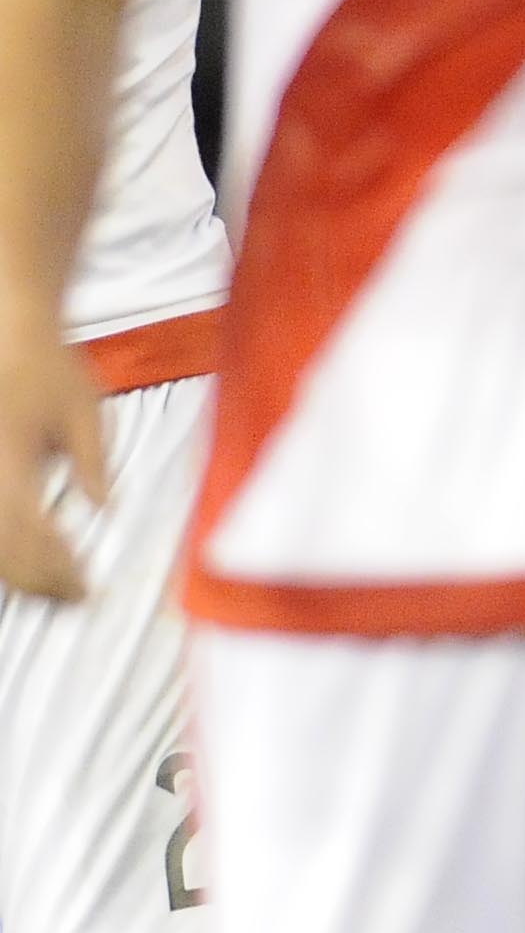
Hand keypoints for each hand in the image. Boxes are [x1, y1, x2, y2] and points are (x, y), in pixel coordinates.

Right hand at [0, 329, 102, 601]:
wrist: (8, 335)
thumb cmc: (48, 369)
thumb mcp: (84, 411)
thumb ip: (94, 463)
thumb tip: (107, 510)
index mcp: (8, 458)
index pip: (28, 529)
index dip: (55, 566)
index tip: (86, 586)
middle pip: (2, 547)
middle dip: (38, 580)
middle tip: (77, 597)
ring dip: (18, 573)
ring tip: (57, 588)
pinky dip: (5, 552)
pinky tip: (32, 560)